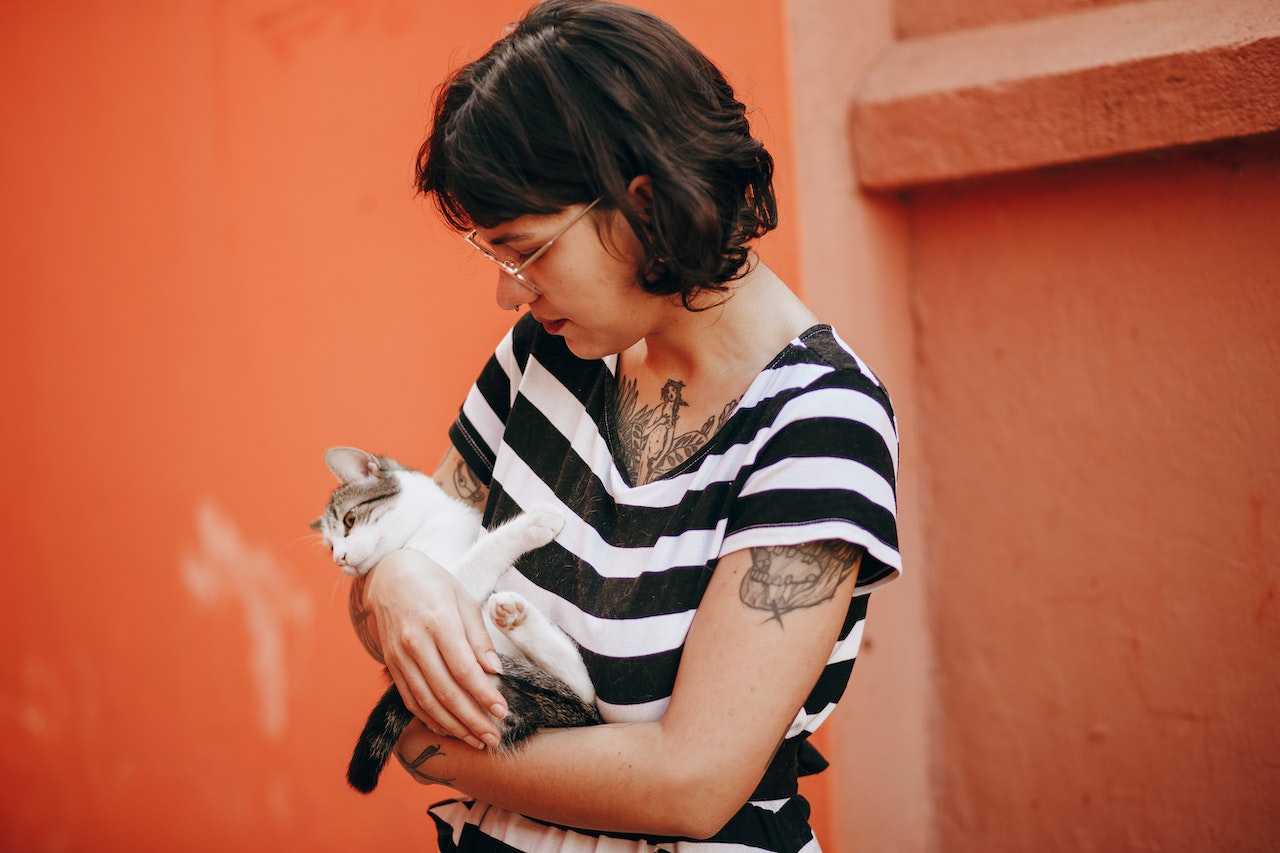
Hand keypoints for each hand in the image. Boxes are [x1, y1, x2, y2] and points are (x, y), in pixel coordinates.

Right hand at [359, 549, 507, 749]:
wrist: (388, 575)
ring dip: (453, 726)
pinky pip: (410, 699)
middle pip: (446, 691)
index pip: (464, 669)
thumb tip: (495, 670)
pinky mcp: (391, 665)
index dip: (484, 694)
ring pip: (427, 701)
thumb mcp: (464, 600)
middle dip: (472, 720)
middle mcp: (415, 643)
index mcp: (438, 622)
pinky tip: (448, 729)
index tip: (503, 711)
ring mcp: (399, 656)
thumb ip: (479, 637)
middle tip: (494, 737)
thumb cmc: (434, 584)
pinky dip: (429, 718)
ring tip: (476, 740)